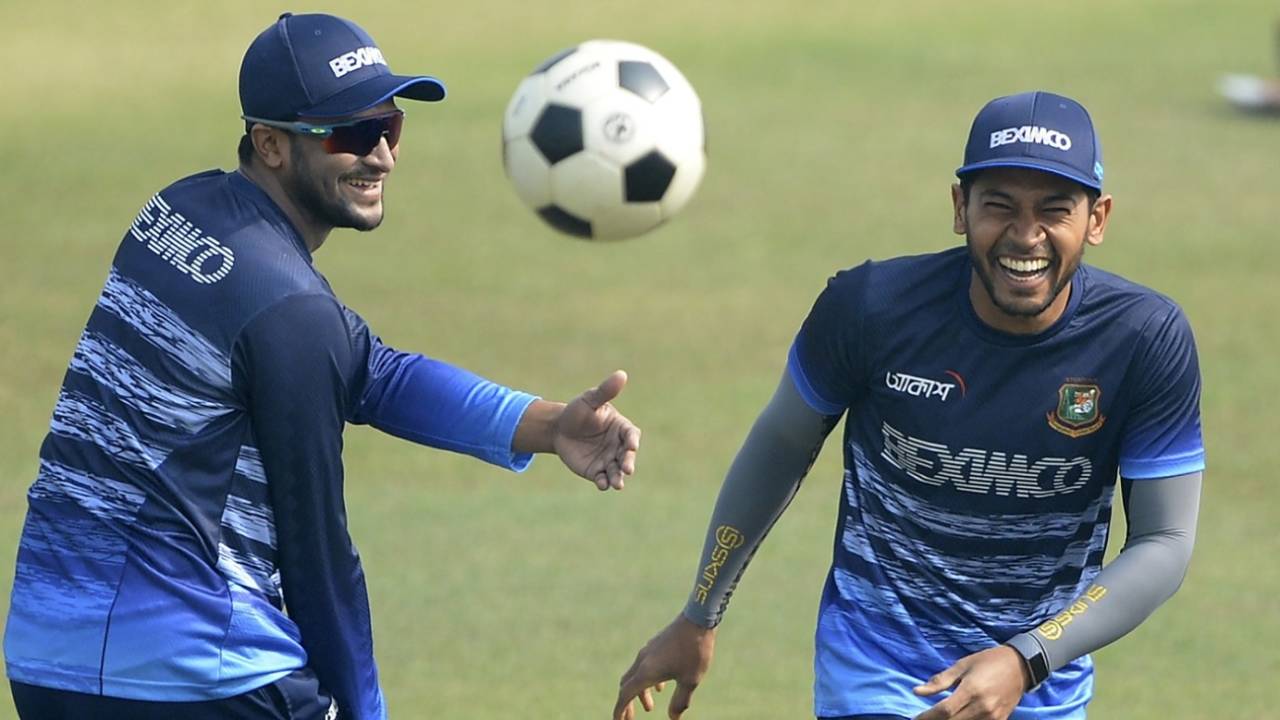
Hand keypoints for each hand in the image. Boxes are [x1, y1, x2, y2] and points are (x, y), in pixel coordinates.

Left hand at [554, 370, 640, 489]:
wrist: (559, 429)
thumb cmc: (578, 411)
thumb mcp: (590, 400)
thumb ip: (605, 391)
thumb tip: (622, 374)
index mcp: (621, 428)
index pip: (631, 435)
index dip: (632, 441)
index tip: (632, 445)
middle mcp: (618, 446)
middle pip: (627, 456)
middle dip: (628, 463)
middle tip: (627, 469)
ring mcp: (608, 460)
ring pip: (617, 471)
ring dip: (618, 478)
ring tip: (617, 484)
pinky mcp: (596, 471)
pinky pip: (602, 478)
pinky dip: (604, 483)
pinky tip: (602, 484)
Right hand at [614, 614, 715, 719]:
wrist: (698, 619)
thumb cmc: (695, 651)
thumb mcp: (690, 680)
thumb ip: (680, 701)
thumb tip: (673, 718)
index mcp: (647, 671)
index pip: (625, 695)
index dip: (620, 710)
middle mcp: (643, 661)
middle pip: (627, 685)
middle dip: (627, 704)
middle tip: (630, 719)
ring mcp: (648, 651)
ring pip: (636, 675)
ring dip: (639, 693)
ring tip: (650, 708)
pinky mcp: (656, 645)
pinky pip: (645, 666)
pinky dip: (648, 681)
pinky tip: (661, 687)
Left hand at [912, 645, 1030, 719]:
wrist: (1021, 666)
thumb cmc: (988, 661)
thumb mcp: (962, 665)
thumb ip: (940, 680)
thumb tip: (917, 691)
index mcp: (971, 690)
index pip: (944, 710)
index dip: (927, 717)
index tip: (915, 719)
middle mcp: (983, 707)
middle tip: (924, 719)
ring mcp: (993, 717)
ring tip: (938, 719)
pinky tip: (957, 718)